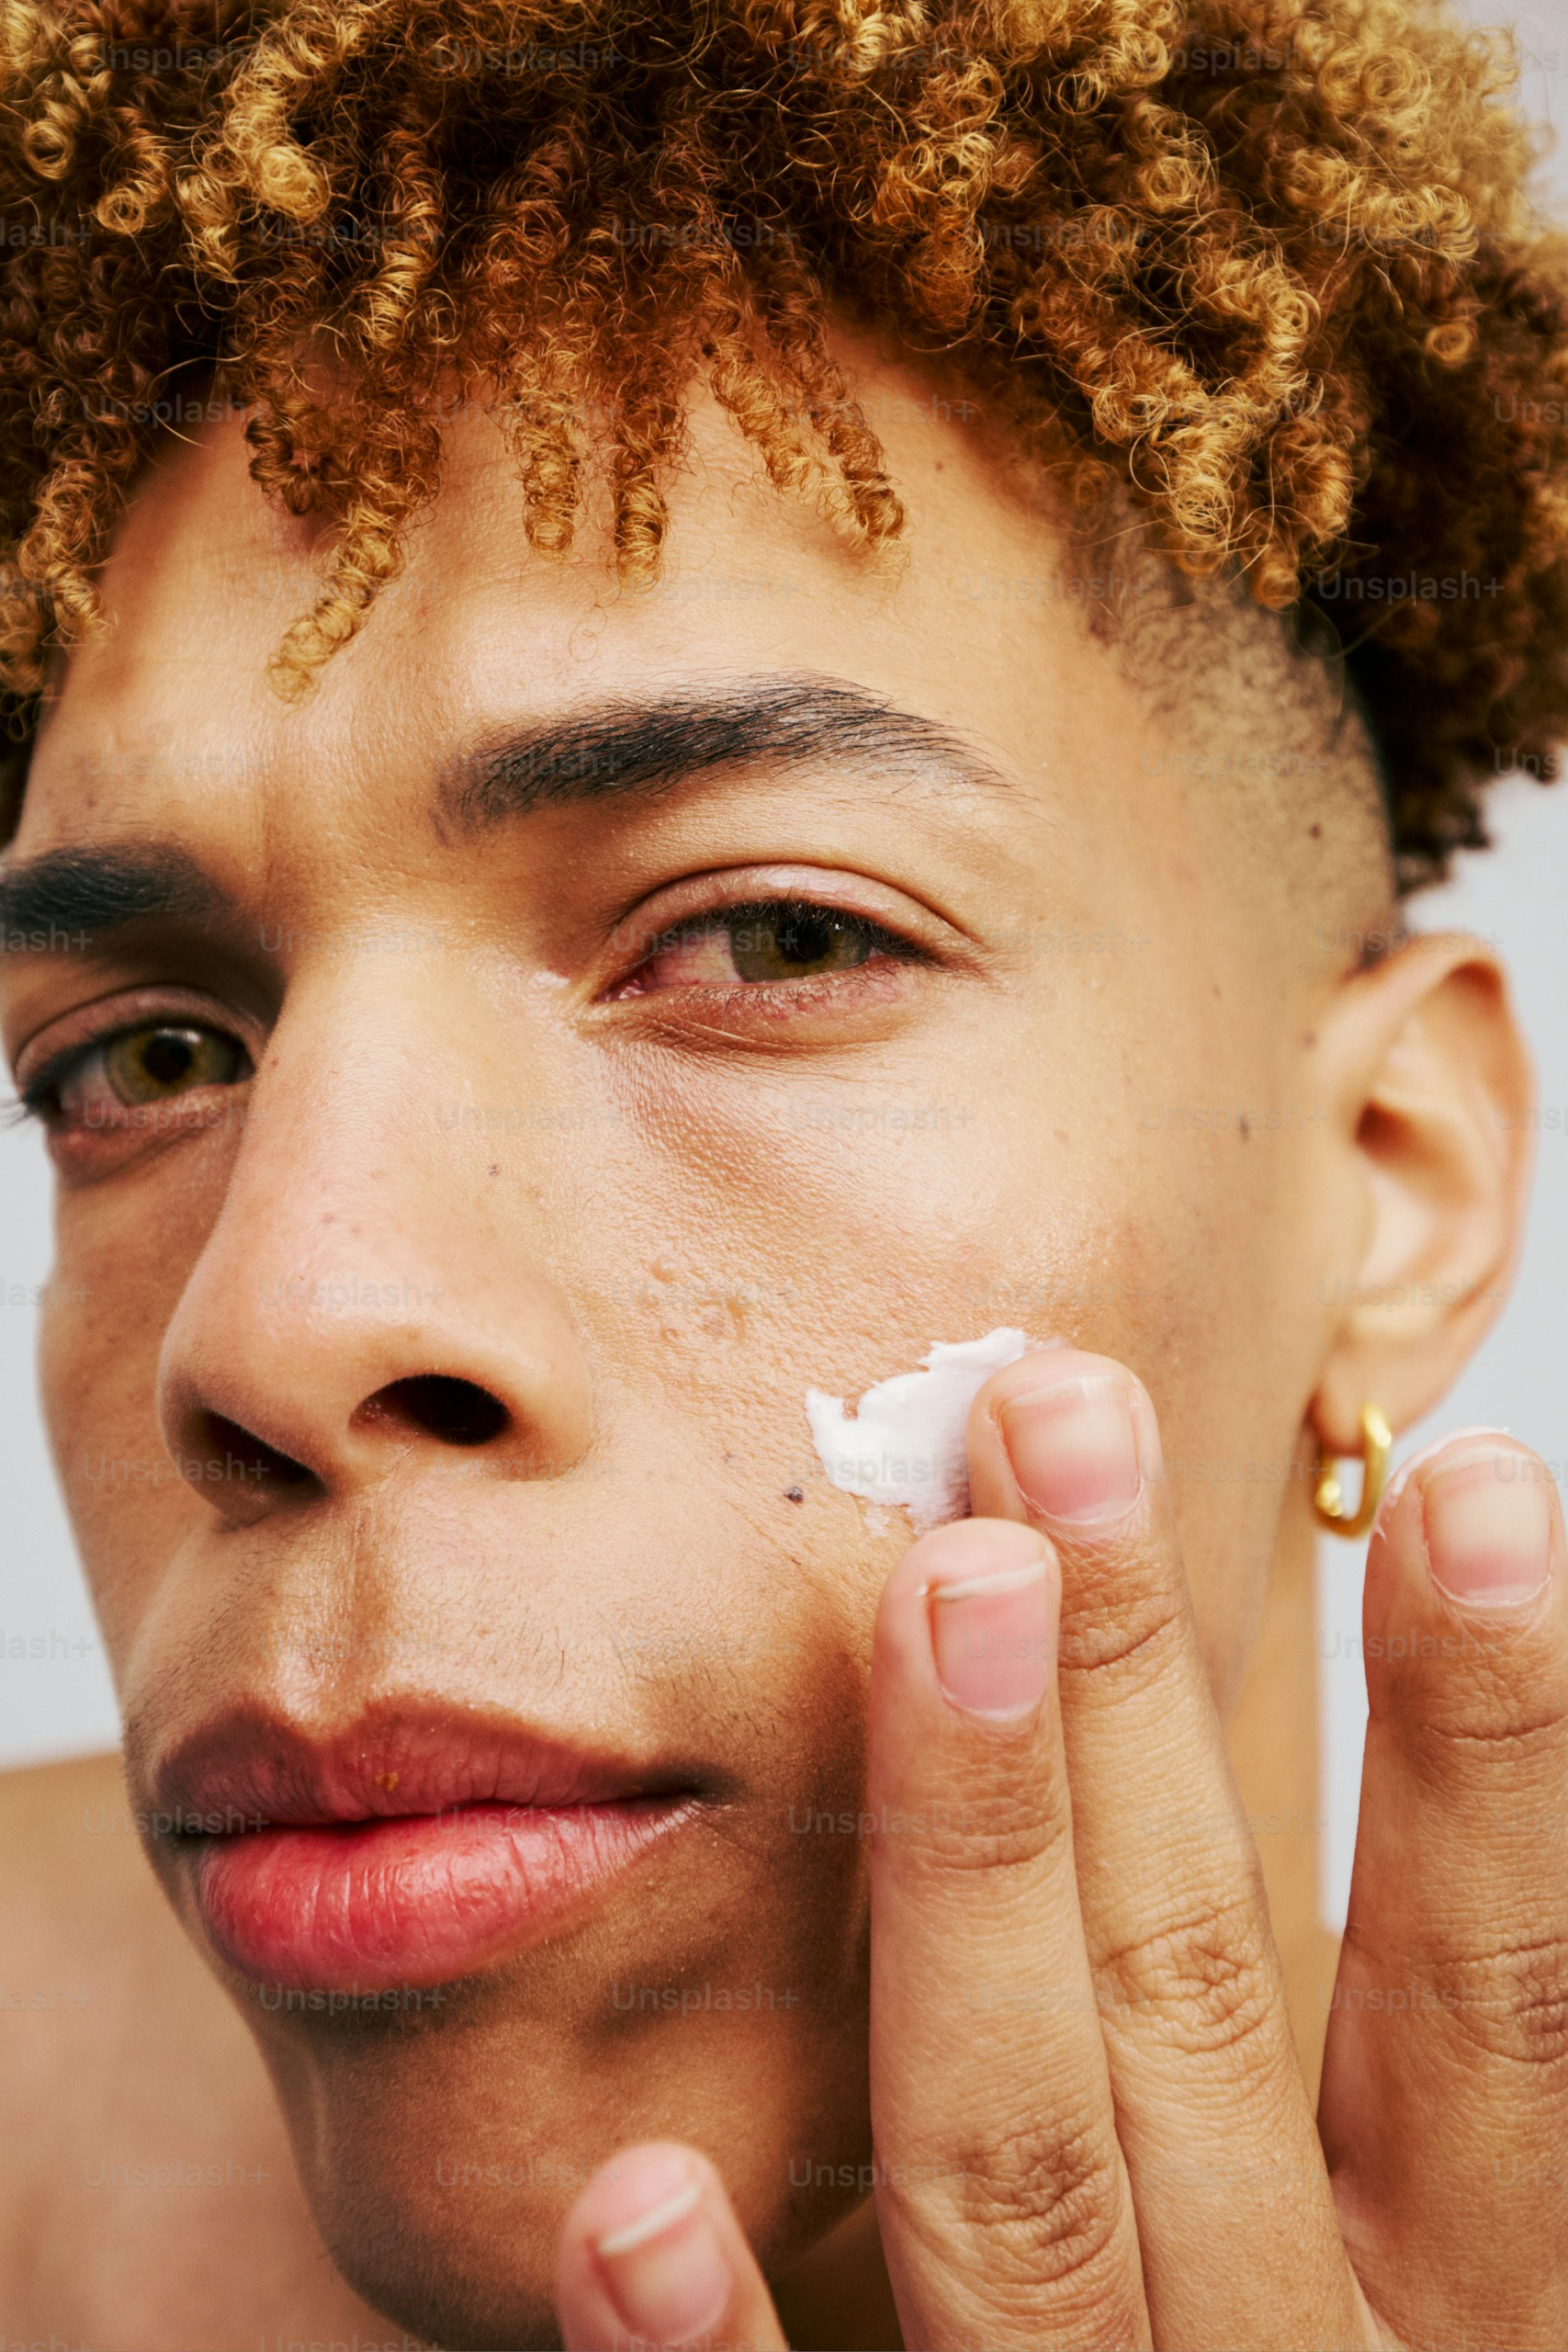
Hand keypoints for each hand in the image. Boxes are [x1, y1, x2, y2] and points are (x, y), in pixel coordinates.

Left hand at [553, 1350, 1567, 2348]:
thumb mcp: (1459, 2318)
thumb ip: (1444, 2126)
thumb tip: (1498, 1830)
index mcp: (1467, 2330)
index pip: (1497, 2009)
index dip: (1503, 1749)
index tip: (1482, 1481)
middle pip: (1211, 2006)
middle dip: (1145, 1693)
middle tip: (1062, 1406)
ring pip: (1030, 2178)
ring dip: (979, 1867)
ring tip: (935, 1582)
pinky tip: (627, 2192)